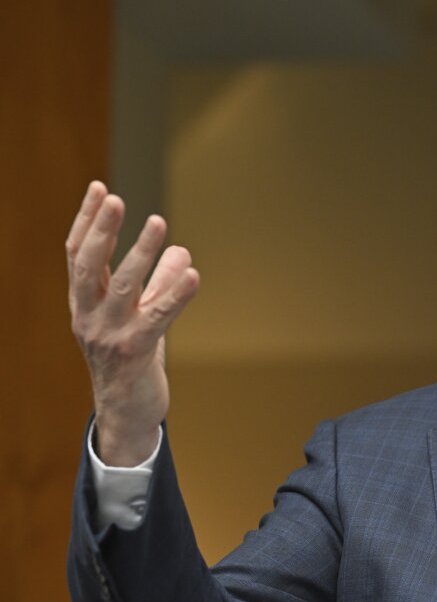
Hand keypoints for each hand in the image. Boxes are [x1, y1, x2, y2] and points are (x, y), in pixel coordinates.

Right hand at [66, 181, 199, 465]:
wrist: (127, 413)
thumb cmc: (133, 360)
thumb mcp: (141, 317)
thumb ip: (157, 285)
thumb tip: (181, 252)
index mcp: (84, 303)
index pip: (77, 254)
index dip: (86, 221)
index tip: (98, 188)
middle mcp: (89, 316)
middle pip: (89, 265)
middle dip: (101, 230)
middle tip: (115, 198)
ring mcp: (110, 335)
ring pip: (123, 287)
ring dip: (141, 253)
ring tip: (158, 223)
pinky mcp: (136, 352)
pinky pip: (158, 317)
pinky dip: (176, 294)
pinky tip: (194, 275)